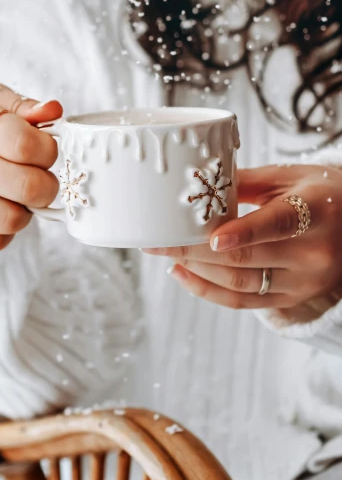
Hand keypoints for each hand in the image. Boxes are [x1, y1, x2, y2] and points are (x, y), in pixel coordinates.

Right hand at [0, 83, 61, 252]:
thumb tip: (54, 111)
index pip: (26, 145)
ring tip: (14, 195)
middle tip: (39, 179)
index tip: (44, 151)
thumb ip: (25, 106)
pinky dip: (4, 231)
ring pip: (12, 220)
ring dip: (26, 212)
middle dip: (47, 186)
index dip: (48, 151)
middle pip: (27, 187)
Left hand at [143, 164, 341, 308]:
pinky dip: (208, 291)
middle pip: (246, 260)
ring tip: (165, 253)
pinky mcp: (293, 299)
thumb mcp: (292, 176)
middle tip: (156, 240)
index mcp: (316, 212)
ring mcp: (304, 283)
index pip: (276, 224)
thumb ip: (246, 181)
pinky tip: (182, 273)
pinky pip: (245, 303)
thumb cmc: (322, 192)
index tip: (210, 238)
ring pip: (241, 284)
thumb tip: (197, 181)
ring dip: (196, 271)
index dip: (243, 233)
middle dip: (193, 250)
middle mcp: (313, 254)